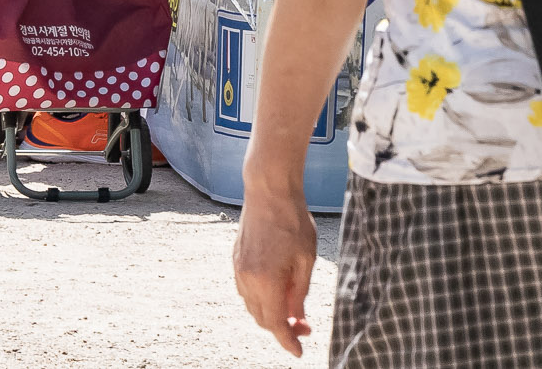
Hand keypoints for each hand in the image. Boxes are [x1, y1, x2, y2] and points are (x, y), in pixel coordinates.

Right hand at [231, 185, 318, 356]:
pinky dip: (261, 299)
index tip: (299, 351)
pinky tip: (276, 290)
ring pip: (252, 306)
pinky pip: (246, 291)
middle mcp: (247, 280)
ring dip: (271, 313)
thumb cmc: (293, 221)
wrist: (269, 190)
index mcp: (266, 281)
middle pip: (262, 319)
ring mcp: (238, 270)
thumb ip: (299, 293)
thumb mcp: (305, 260)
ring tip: (293, 308)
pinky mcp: (236, 260)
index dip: (288, 341)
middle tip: (304, 326)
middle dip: (282, 328)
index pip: (276, 324)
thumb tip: (297, 319)